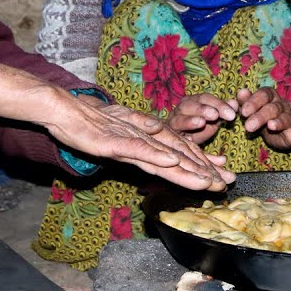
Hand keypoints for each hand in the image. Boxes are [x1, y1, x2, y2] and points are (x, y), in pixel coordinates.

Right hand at [0, 64, 233, 190]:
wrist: (63, 108)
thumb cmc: (89, 124)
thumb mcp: (119, 139)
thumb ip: (139, 148)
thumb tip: (161, 160)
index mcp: (147, 135)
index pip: (179, 150)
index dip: (201, 163)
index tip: (221, 175)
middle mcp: (143, 135)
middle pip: (179, 153)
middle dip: (204, 169)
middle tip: (227, 182)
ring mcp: (129, 137)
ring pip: (164, 152)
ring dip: (187, 166)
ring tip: (208, 179)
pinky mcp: (113, 140)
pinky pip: (137, 149)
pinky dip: (155, 155)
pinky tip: (170, 162)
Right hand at [167, 93, 238, 144]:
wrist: (183, 140)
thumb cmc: (201, 127)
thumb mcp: (214, 118)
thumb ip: (224, 112)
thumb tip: (235, 103)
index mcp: (194, 101)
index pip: (205, 98)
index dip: (218, 104)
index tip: (232, 114)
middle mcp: (181, 108)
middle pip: (190, 105)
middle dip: (203, 109)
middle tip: (215, 115)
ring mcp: (173, 122)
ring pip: (178, 119)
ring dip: (190, 121)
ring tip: (201, 122)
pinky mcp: (168, 136)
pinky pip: (172, 137)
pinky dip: (180, 138)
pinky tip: (189, 140)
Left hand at [235, 87, 290, 149]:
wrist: (279, 128)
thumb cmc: (261, 115)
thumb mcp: (251, 109)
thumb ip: (245, 101)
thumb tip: (241, 92)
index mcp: (269, 97)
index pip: (263, 95)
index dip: (254, 102)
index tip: (244, 112)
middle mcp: (280, 106)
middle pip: (272, 108)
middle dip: (260, 116)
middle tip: (248, 126)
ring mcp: (289, 119)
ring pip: (285, 119)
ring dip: (278, 122)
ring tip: (271, 126)